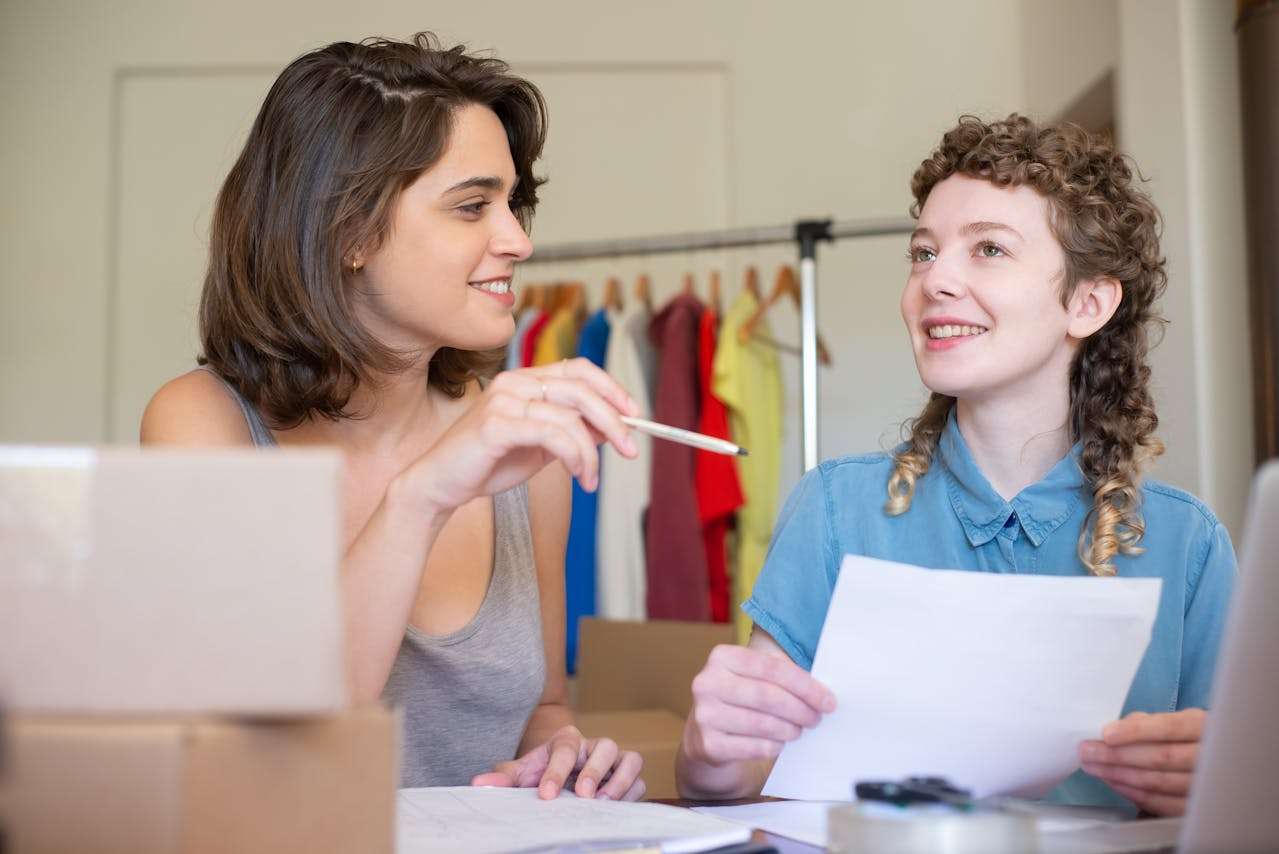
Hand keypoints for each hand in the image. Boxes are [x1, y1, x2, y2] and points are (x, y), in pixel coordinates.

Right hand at [404, 359, 638, 512]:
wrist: (441, 485)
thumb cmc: (488, 463)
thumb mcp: (541, 446)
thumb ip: (572, 431)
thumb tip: (614, 427)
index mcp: (525, 380)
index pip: (578, 368)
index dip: (611, 387)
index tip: (634, 413)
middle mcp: (514, 382)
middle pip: (581, 390)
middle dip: (614, 420)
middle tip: (631, 449)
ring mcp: (503, 400)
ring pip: (570, 417)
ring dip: (591, 453)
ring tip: (592, 479)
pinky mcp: (496, 425)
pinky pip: (551, 435)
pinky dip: (575, 457)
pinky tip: (579, 477)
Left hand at [471, 725, 645, 800]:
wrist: (557, 773)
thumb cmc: (541, 772)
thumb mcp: (521, 773)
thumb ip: (503, 778)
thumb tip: (479, 785)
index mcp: (567, 741)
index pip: (566, 748)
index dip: (556, 771)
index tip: (545, 795)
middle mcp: (594, 746)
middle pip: (605, 746)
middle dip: (595, 770)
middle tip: (582, 794)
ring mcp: (614, 761)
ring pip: (630, 758)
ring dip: (620, 780)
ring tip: (604, 802)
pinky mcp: (627, 777)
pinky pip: (640, 780)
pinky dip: (632, 793)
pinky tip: (616, 809)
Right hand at [681, 643, 835, 765]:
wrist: (704, 733)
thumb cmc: (740, 698)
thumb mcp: (753, 676)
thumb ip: (782, 674)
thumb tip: (821, 692)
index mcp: (722, 657)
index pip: (771, 668)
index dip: (804, 685)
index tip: (828, 700)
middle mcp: (707, 682)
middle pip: (767, 696)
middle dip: (800, 709)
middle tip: (817, 718)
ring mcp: (705, 714)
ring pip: (762, 723)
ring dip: (790, 729)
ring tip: (799, 730)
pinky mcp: (709, 744)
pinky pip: (754, 747)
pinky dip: (774, 746)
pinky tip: (780, 743)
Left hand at [1078, 708, 1205, 815]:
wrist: (1212, 765)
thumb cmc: (1185, 738)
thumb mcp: (1172, 722)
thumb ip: (1147, 722)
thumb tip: (1116, 728)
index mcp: (1202, 726)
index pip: (1170, 727)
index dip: (1137, 731)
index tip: (1106, 734)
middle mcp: (1209, 755)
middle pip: (1162, 758)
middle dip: (1118, 755)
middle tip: (1087, 752)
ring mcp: (1207, 785)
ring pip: (1160, 782)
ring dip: (1120, 776)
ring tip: (1094, 767)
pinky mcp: (1197, 807)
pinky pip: (1163, 804)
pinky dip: (1135, 794)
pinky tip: (1114, 784)